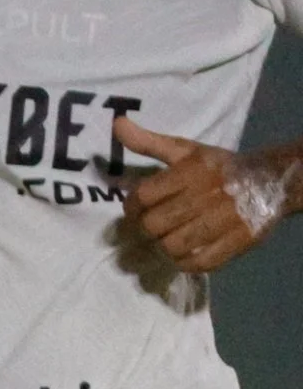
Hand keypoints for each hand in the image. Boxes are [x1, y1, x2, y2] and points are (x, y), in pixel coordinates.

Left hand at [111, 119, 297, 273]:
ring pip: (173, 246)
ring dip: (164, 246)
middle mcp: (205, 196)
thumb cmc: (219, 167)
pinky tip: (186, 253)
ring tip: (168, 239)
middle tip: (151, 227)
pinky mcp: (238, 241)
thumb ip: (148, 142)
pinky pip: (200, 263)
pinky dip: (186, 262)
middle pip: (154, 225)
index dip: (131, 208)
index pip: (142, 197)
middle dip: (146, 229)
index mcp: (190, 173)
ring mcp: (223, 221)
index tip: (135, 211)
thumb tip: (117, 125)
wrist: (271, 180)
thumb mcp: (185, 150)